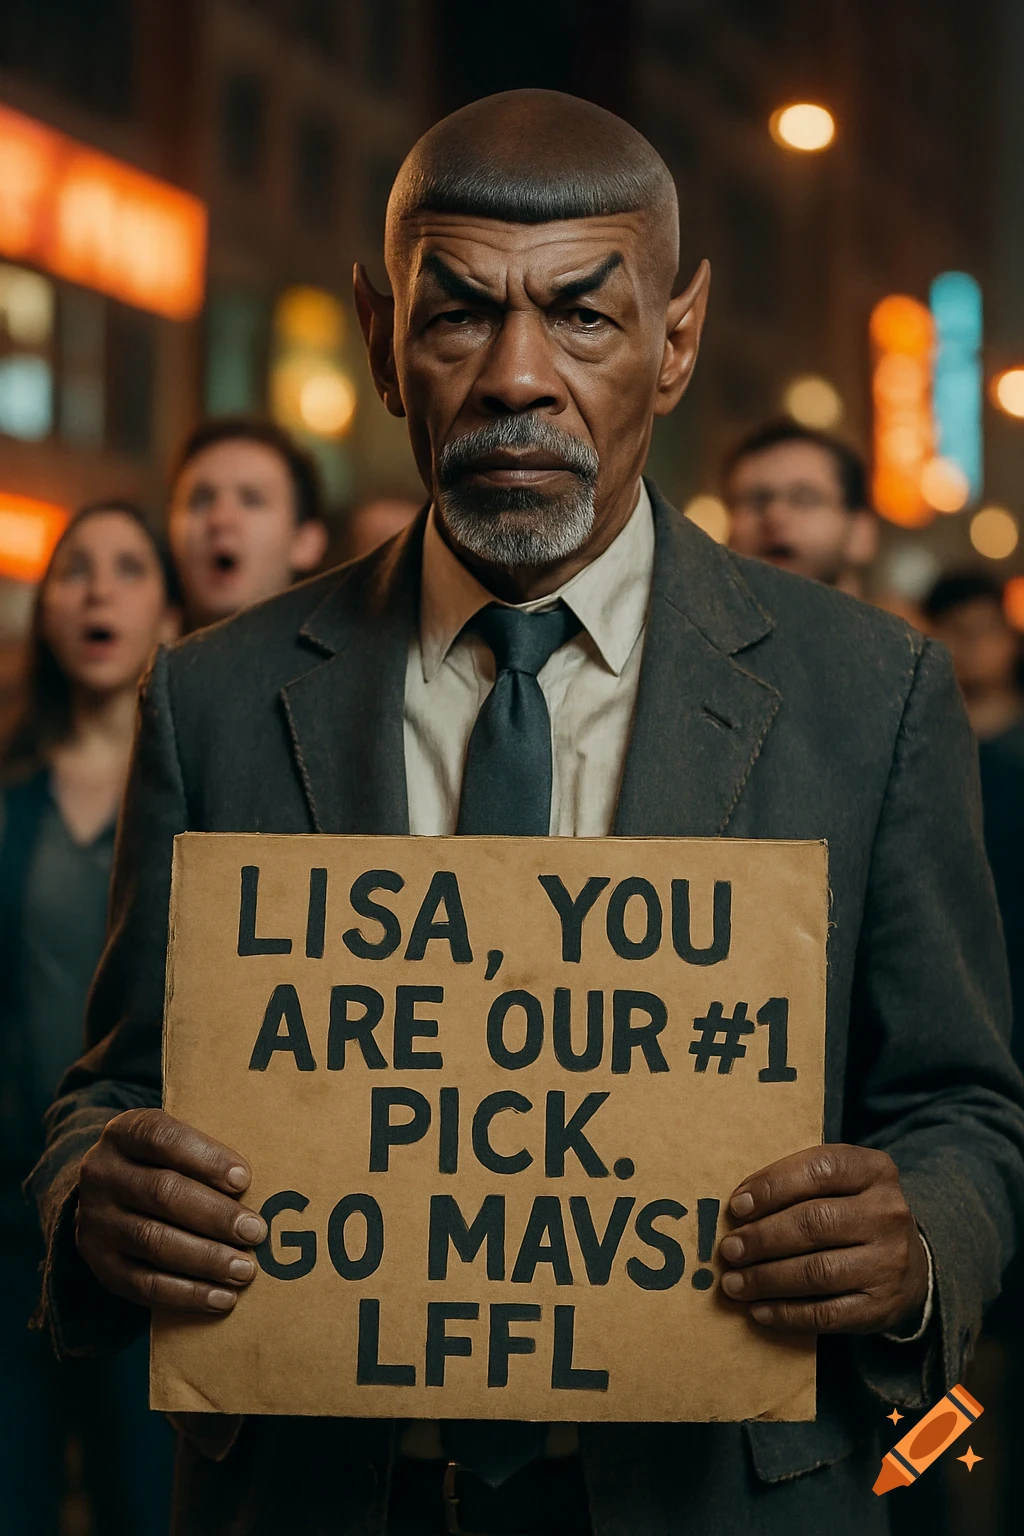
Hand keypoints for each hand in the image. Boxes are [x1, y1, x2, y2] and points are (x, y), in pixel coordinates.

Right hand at [76, 1108, 266, 1314]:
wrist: (105, 1198)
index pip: (163, 1138)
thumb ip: (208, 1156)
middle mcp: (102, 1174)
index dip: (206, 1158)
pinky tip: (222, 1298)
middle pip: (163, 1193)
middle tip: (256, 1232)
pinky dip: (187, 1293)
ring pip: (153, 1241)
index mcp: (125, 1133)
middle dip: (215, 1215)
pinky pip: (143, 1284)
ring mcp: (96, 1220)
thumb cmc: (163, 1165)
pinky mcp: (99, 1264)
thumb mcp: (174, 1144)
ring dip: (206, 1259)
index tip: (244, 1179)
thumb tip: (269, 1187)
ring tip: (245, 1269)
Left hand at [718, 1143, 928, 1334]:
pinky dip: (786, 1313)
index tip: (737, 1207)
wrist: (909, 1265)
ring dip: (766, 1279)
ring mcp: (889, 1262)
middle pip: (813, 1222)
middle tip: (729, 1250)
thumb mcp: (839, 1185)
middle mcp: (887, 1213)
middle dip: (762, 1238)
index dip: (772, 1187)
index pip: (818, 1170)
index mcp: (874, 1171)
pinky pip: (826, 1313)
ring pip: (816, 1271)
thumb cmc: (853, 1214)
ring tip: (734, 1283)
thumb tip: (739, 1208)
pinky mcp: (883, 1305)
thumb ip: (796, 1185)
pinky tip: (759, 1311)